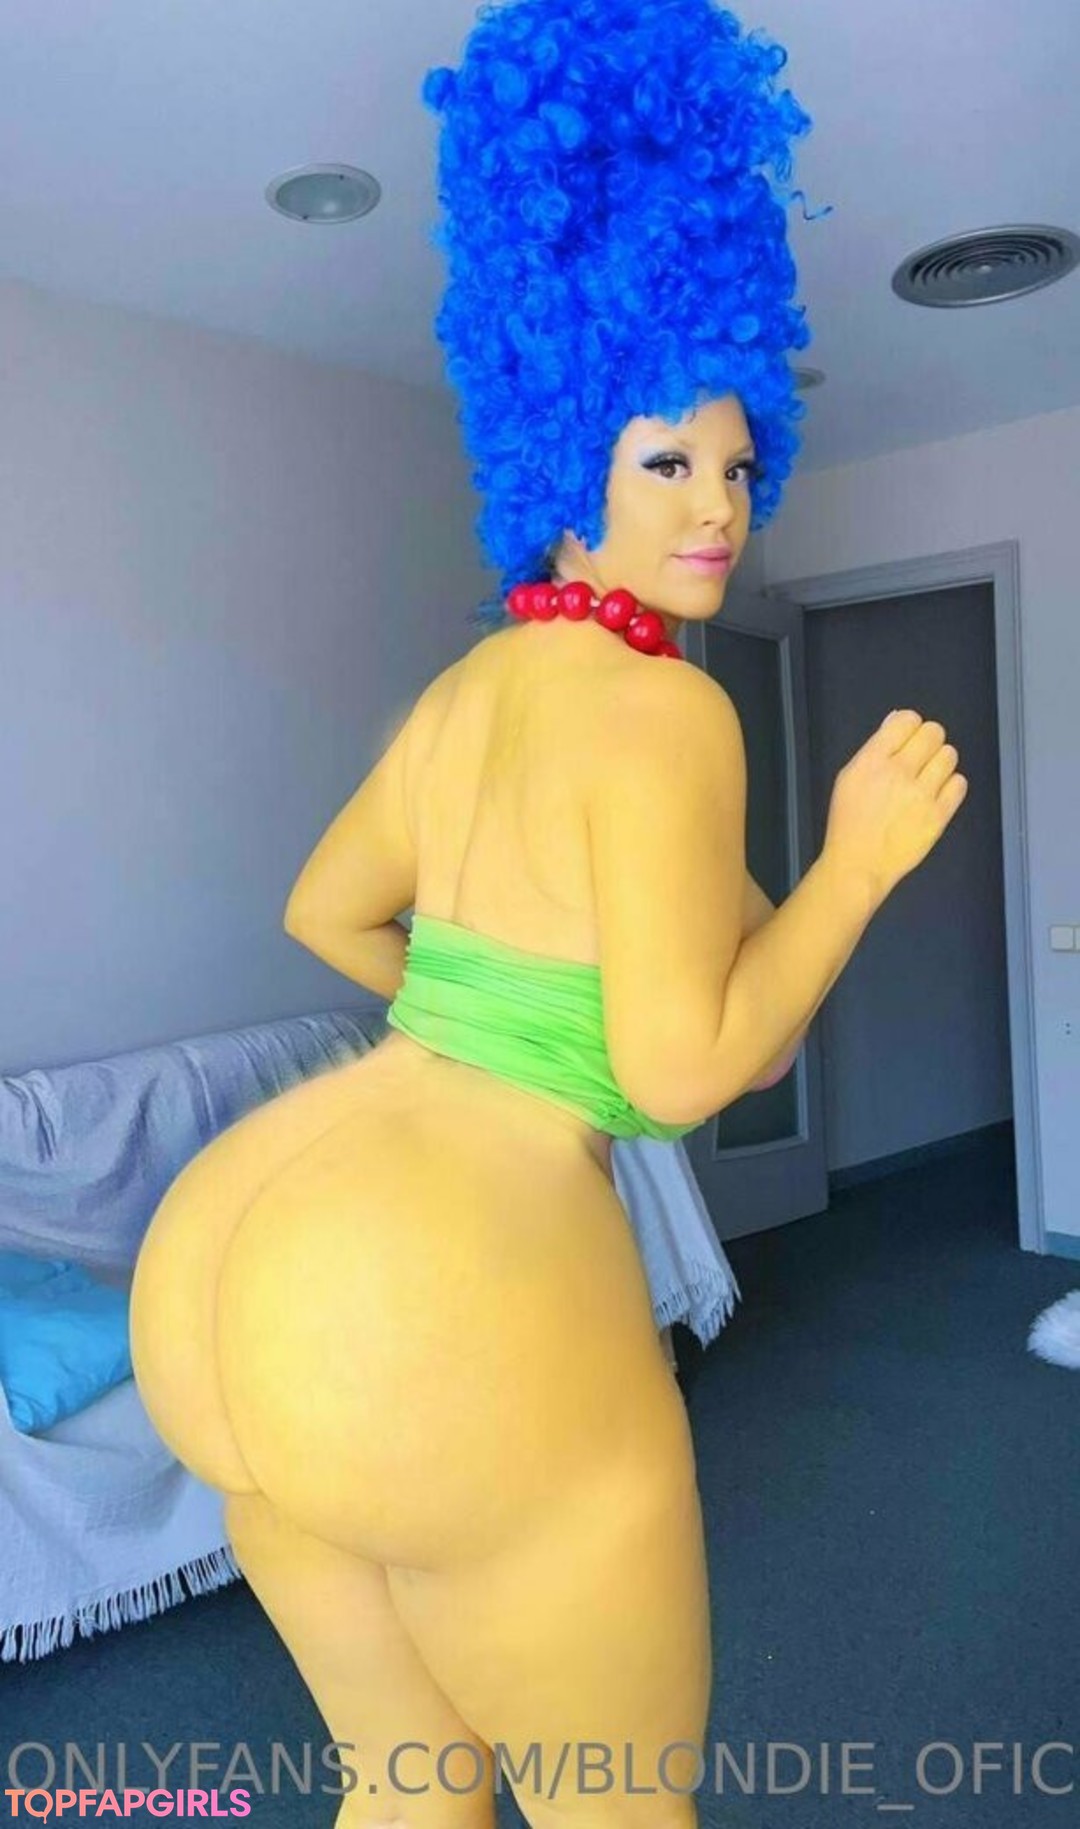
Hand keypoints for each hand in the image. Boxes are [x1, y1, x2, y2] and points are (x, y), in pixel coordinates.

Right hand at [824, 709, 967, 906]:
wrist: (859, 864)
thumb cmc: (849, 823)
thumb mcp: (849, 777)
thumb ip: (875, 748)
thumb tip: (897, 720)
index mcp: (872, 760)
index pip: (907, 720)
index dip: (911, 726)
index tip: (909, 738)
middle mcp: (898, 772)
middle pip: (933, 732)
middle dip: (929, 741)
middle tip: (922, 757)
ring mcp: (921, 794)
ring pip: (950, 755)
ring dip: (941, 762)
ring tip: (929, 777)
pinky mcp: (938, 815)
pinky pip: (960, 784)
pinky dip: (951, 785)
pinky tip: (937, 794)